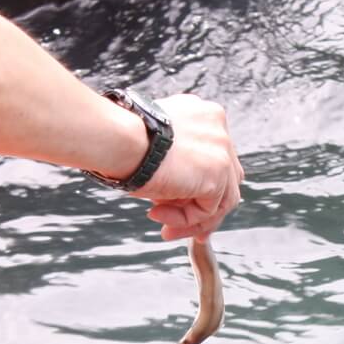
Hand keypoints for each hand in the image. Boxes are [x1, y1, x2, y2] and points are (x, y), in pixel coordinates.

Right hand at [131, 94, 243, 238]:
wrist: (117, 138)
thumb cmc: (122, 140)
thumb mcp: (155, 148)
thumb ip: (176, 164)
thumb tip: (178, 196)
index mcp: (204, 116)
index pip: (214, 157)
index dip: (198, 185)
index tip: (178, 204)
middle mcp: (218, 129)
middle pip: (225, 179)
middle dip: (200, 208)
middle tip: (177, 226)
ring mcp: (222, 150)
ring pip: (221, 199)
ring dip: (190, 219)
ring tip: (164, 228)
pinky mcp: (217, 172)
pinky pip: (208, 210)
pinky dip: (185, 219)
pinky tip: (157, 213)